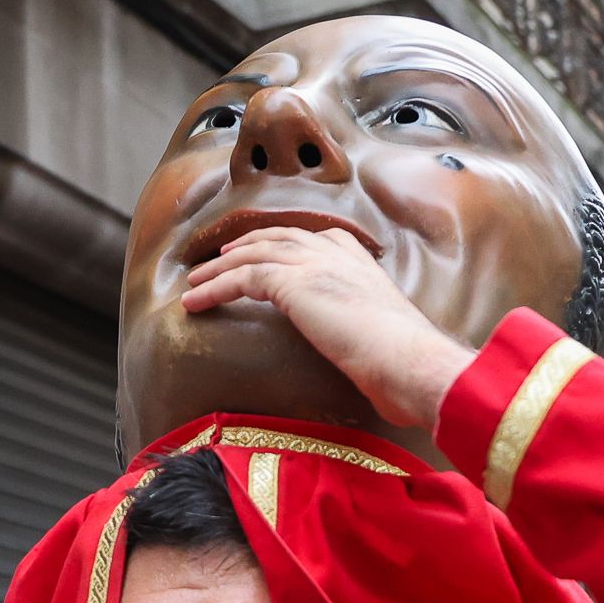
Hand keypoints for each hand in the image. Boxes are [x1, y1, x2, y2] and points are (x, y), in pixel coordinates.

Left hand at [179, 226, 473, 432]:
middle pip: (277, 238)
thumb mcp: (391, 340)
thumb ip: (373, 337)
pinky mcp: (291, 282)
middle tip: (221, 258)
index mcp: (361, 263)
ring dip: (218, 269)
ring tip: (194, 283)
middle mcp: (336, 254)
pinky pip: (240, 278)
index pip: (319, 237)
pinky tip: (194, 302)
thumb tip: (374, 365)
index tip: (268, 250)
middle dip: (246, 245)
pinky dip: (213, 289)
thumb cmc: (407, 365)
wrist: (409, 360)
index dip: (286, 242)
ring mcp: (313, 263)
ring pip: (251, 255)